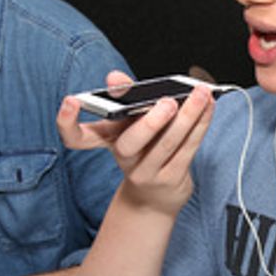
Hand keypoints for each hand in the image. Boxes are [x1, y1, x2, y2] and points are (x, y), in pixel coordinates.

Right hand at [57, 70, 215, 216]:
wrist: (153, 198)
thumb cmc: (144, 149)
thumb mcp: (130, 123)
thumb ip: (126, 98)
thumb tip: (115, 77)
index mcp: (107, 142)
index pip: (76, 137)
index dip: (67, 121)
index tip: (70, 100)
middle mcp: (124, 160)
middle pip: (129, 144)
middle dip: (150, 123)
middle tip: (168, 102)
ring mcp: (147, 173)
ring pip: (168, 143)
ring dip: (189, 117)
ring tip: (200, 94)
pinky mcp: (171, 179)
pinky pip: (188, 148)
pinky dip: (201, 125)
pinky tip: (209, 107)